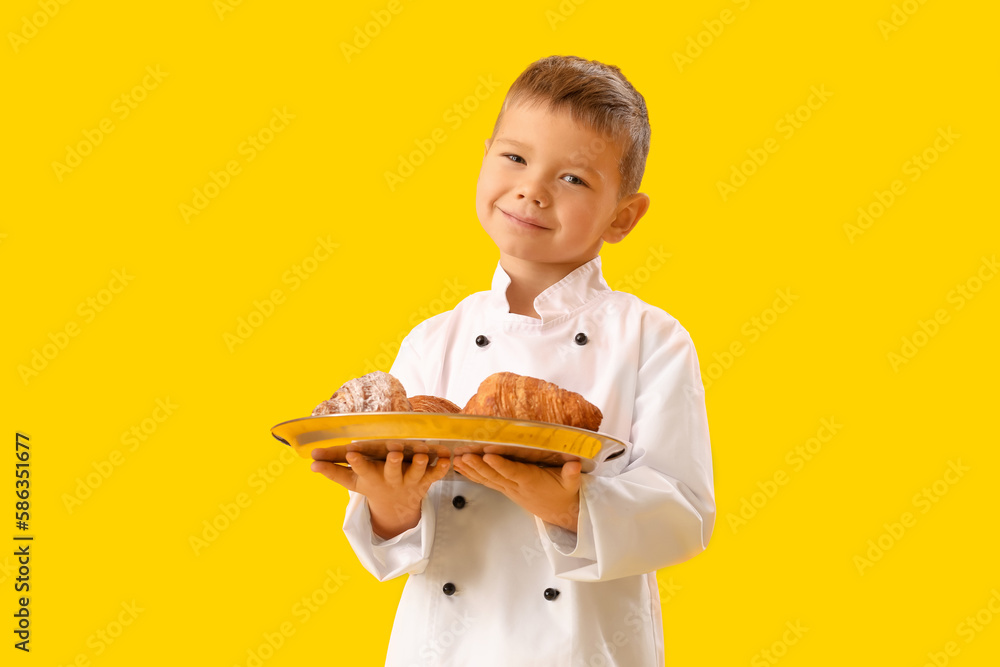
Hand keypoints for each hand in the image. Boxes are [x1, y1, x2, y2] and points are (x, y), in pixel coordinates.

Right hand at [310, 450, 449, 538]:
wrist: (395, 509)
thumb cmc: (371, 486)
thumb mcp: (352, 483)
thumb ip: (333, 472)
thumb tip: (310, 464)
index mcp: (372, 478)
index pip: (362, 469)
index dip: (357, 462)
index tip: (352, 452)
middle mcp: (391, 479)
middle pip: (392, 471)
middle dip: (393, 462)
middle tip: (394, 453)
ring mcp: (409, 481)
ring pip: (416, 473)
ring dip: (420, 464)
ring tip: (423, 454)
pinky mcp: (425, 482)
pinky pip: (435, 476)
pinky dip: (442, 469)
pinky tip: (448, 459)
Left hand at [452, 454, 581, 531]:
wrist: (559, 512)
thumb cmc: (564, 493)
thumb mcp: (572, 484)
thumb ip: (572, 474)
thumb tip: (574, 464)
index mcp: (532, 481)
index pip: (514, 472)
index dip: (501, 465)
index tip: (488, 456)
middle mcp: (517, 486)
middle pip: (495, 476)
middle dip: (478, 466)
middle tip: (464, 455)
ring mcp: (509, 489)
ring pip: (487, 480)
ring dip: (470, 470)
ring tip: (456, 459)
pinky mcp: (505, 489)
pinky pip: (486, 482)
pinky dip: (472, 475)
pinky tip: (460, 467)